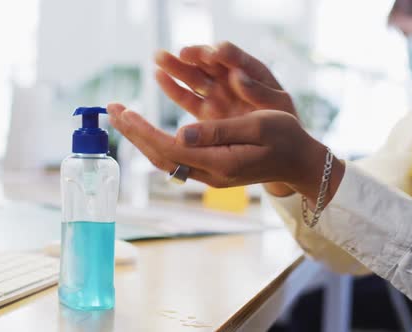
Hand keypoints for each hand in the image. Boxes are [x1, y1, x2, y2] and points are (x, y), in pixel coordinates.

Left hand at [107, 104, 344, 205]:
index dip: (144, 131)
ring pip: (166, 158)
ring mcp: (210, 175)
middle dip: (135, 133)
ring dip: (143, 138)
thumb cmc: (285, 140)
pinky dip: (157, 141)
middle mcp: (210, 174)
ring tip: (124, 117)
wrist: (299, 163)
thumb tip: (179, 133)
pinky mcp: (212, 169)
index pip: (170, 148)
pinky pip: (177, 157)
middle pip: (161, 156)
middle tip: (112, 110)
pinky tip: (148, 129)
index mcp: (220, 163)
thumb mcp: (257, 127)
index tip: (124, 111)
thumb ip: (218, 132)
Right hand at [155, 42, 296, 119]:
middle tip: (182, 53)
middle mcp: (231, 80)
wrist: (280, 148)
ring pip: (194, 77)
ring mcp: (217, 95)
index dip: (224, 54)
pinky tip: (159, 76)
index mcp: (252, 73)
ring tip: (159, 57)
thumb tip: (236, 76)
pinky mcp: (207, 112)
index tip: (214, 53)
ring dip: (177, 66)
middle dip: (194, 56)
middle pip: (209, 63)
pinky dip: (174, 87)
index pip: (235, 57)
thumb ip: (259, 92)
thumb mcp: (278, 106)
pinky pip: (188, 97)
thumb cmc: (284, 124)